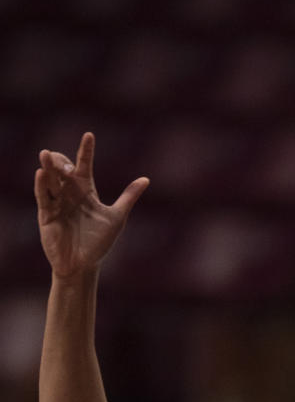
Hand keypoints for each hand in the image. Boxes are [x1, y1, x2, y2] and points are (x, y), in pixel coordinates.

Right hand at [35, 132, 148, 280]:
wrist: (84, 266)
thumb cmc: (99, 243)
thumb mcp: (117, 217)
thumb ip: (129, 197)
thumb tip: (146, 179)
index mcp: (86, 190)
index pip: (84, 165)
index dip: (86, 151)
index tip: (89, 136)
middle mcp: (69, 193)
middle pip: (63, 169)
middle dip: (62, 162)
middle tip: (67, 165)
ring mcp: (57, 202)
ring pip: (51, 179)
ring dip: (48, 167)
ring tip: (46, 155)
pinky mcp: (46, 214)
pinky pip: (43, 196)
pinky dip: (42, 185)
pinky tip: (41, 173)